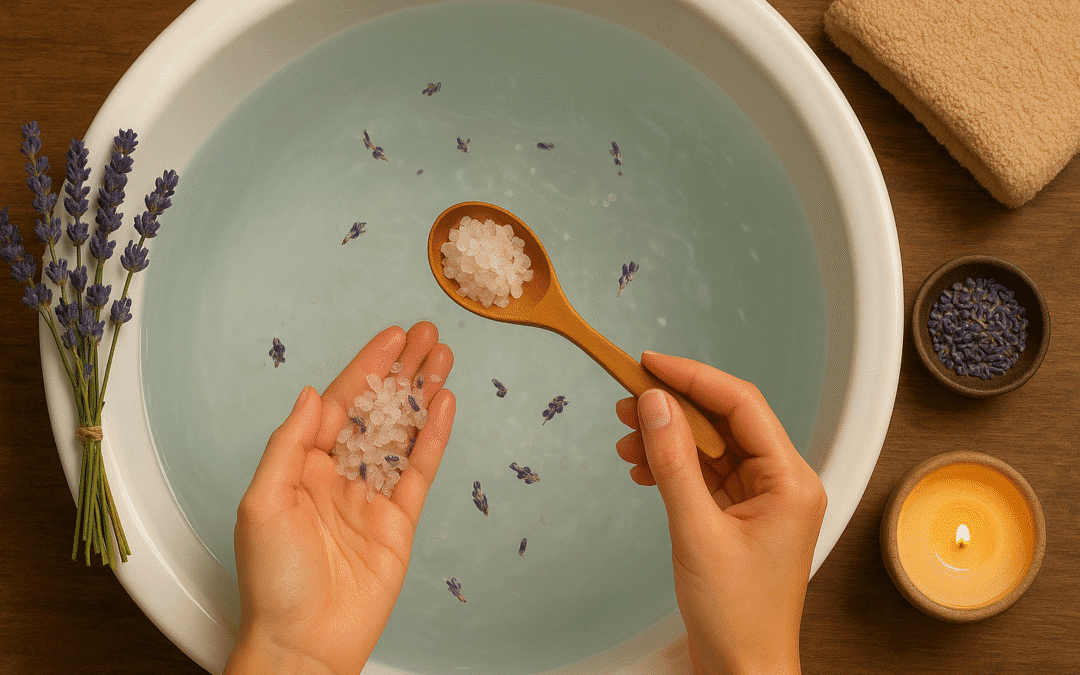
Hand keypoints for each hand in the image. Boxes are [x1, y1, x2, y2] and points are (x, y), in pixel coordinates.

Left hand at [224, 322, 454, 674]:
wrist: (304, 642)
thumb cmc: (273, 581)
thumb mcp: (264, 502)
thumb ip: (290, 443)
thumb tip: (314, 395)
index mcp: (302, 467)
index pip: (341, 405)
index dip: (367, 369)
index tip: (392, 339)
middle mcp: (339, 475)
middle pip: (378, 411)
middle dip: (402, 372)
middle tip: (428, 336)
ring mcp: (372, 497)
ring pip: (403, 434)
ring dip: (423, 395)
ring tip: (444, 359)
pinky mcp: (400, 522)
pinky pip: (420, 470)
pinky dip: (434, 437)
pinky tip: (445, 405)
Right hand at [615, 351, 825, 674]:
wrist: (742, 670)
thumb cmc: (738, 617)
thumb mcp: (697, 532)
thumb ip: (673, 463)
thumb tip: (655, 404)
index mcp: (790, 481)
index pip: (741, 405)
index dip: (693, 377)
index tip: (651, 363)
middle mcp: (781, 483)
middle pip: (724, 421)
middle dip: (673, 407)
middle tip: (627, 397)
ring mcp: (759, 500)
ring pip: (709, 446)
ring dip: (667, 437)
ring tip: (625, 434)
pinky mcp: (737, 516)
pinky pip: (702, 473)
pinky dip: (670, 465)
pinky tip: (641, 465)